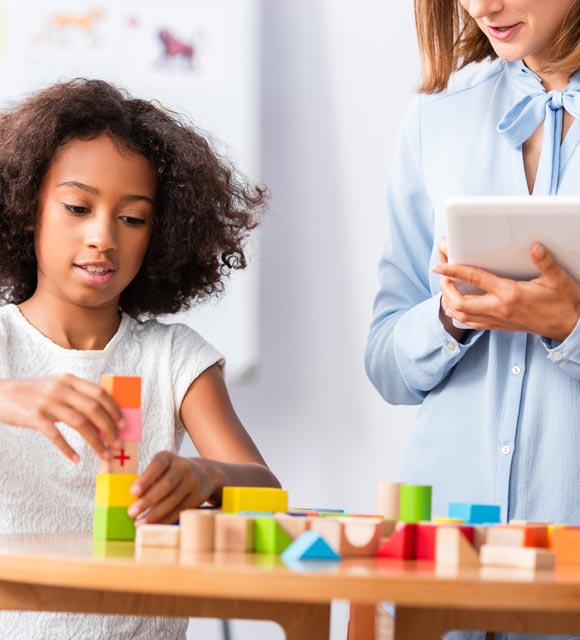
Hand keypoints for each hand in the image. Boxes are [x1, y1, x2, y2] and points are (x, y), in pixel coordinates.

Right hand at [0, 374, 122, 461]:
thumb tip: (103, 416)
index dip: (114, 409)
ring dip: (95, 441)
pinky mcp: (34, 417)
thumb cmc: (31, 394)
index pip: (99, 393)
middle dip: (109, 428)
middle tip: (117, 443)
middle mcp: (60, 388)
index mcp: (69, 379)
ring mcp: (47, 402)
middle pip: (94, 408)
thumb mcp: (56, 386)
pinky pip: (56, 436)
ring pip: (80, 423)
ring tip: (104, 454)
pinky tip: (76, 459)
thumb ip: (76, 396)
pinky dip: (68, 449)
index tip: (123, 424)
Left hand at [128, 451, 214, 524]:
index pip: (158, 465)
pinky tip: (153, 524)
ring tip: (139, 522)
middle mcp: (182, 467)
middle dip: (147, 500)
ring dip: (154, 514)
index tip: (133, 493)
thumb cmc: (171, 473)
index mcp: (168, 457)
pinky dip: (165, 519)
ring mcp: (192, 482)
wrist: (203, 474)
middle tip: (131, 513)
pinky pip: (179, 509)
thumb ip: (148, 480)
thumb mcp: (161, 468)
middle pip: (165, 485)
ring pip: (172, 500)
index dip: (146, 479)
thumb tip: (132, 501)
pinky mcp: (197, 496)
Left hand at [433, 242, 579, 340]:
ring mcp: (498, 320)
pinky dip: (460, 314)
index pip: (474, 279)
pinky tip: (458, 305)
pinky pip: (472, 324)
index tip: (439, 265)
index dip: (454, 270)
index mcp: (510, 294)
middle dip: (445, 289)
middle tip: (442, 275)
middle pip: (459, 303)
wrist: (572, 326)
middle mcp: (499, 309)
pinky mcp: (500, 327)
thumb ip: (545, 261)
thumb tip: (534, 246)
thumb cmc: (565, 302)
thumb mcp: (558, 278)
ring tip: (446, 288)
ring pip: (462, 316)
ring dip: (449, 302)